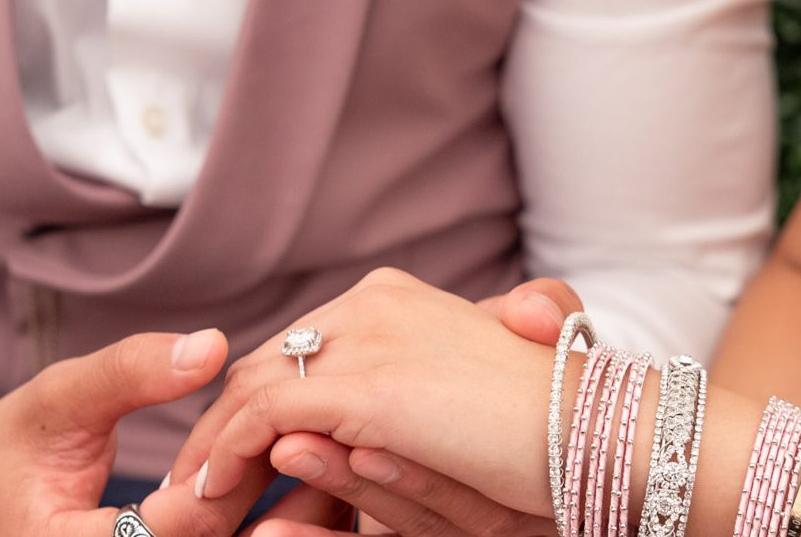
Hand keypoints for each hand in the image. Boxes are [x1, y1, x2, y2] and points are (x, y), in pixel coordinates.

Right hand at [0, 330, 349, 535]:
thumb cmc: (3, 456)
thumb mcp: (54, 402)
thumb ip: (128, 374)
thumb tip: (213, 346)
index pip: (176, 527)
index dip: (231, 475)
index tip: (289, 422)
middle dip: (280, 495)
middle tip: (343, 435)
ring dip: (291, 508)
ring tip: (345, 450)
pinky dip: (274, 511)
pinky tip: (314, 467)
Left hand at [169, 269, 584, 529]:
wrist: (607, 434)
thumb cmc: (546, 433)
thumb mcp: (457, 414)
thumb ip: (394, 408)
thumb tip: (309, 440)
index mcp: (396, 302)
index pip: (305, 347)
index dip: (265, 401)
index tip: (241, 454)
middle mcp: (375, 303)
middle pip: (270, 361)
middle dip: (227, 424)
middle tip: (198, 481)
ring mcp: (368, 336)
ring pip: (256, 384)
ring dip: (216, 443)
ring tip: (193, 497)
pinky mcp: (366, 383)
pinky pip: (267, 413)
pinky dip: (230, 450)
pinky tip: (215, 490)